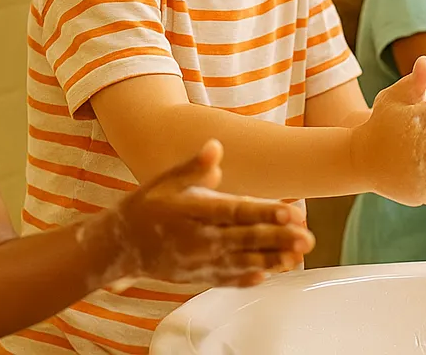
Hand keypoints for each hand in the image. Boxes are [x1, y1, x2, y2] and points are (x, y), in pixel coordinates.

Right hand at [94, 140, 311, 288]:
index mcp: (192, 211)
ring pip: (240, 261)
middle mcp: (197, 239)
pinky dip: (246, 278)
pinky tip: (267, 275)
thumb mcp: (165, 180)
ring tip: (298, 256)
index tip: (290, 211)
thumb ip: (194, 166)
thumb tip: (216, 146)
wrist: (118, 246)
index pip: (234, 211)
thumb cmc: (146, 206)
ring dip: (271, 259)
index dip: (263, 213)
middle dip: (278, 239)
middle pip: (244, 239)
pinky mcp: (196, 276)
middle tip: (307, 237)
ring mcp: (197, 261)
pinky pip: (225, 279)